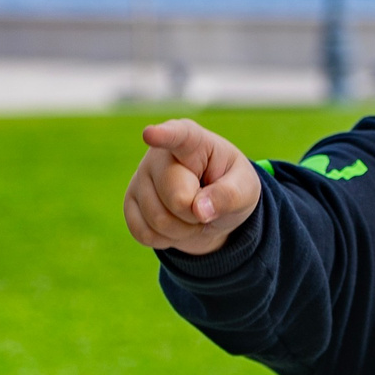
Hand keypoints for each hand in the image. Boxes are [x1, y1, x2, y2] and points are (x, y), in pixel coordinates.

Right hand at [125, 119, 262, 255]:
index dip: (163, 136)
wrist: (210, 210)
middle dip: (196, 214)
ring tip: (192, 214)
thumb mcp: (245, 189)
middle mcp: (159, 155)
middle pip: (176, 197)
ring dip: (184, 230)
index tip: (150, 134)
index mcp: (192, 140)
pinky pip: (143, 233)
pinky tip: (174, 224)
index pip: (178, 136)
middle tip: (206, 205)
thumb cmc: (230, 188)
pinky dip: (166, 240)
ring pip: (158, 220)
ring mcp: (140, 178)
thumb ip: (229, 195)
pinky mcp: (129, 203)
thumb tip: (200, 210)